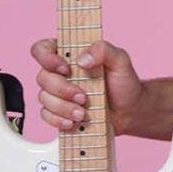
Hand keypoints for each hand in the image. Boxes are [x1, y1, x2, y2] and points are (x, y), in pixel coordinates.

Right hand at [30, 38, 144, 134]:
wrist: (130, 111)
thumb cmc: (124, 83)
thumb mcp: (120, 60)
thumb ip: (104, 50)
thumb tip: (82, 59)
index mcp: (70, 54)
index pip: (43, 49)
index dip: (47, 58)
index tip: (66, 69)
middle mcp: (60, 73)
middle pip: (42, 77)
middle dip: (62, 89)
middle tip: (83, 97)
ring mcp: (58, 93)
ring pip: (44, 98)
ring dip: (63, 107)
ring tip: (83, 113)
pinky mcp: (59, 111)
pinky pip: (46, 115)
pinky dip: (58, 120)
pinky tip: (73, 122)